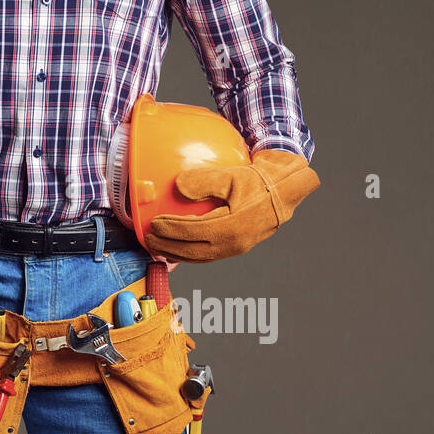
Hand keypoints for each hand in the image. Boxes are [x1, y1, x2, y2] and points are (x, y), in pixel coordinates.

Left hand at [145, 149, 319, 263]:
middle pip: (192, 251)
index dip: (170, 229)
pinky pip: (209, 255)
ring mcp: (235, 249)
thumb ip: (203, 180)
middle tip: (149, 240)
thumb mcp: (231, 175)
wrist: (284, 192)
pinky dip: (191, 254)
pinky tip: (179, 248)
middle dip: (167, 247)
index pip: (192, 232)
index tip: (153, 224)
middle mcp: (233, 243)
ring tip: (159, 249)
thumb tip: (178, 185)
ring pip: (200, 258)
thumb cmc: (259, 181)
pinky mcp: (236, 248)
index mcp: (231, 226)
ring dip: (177, 255)